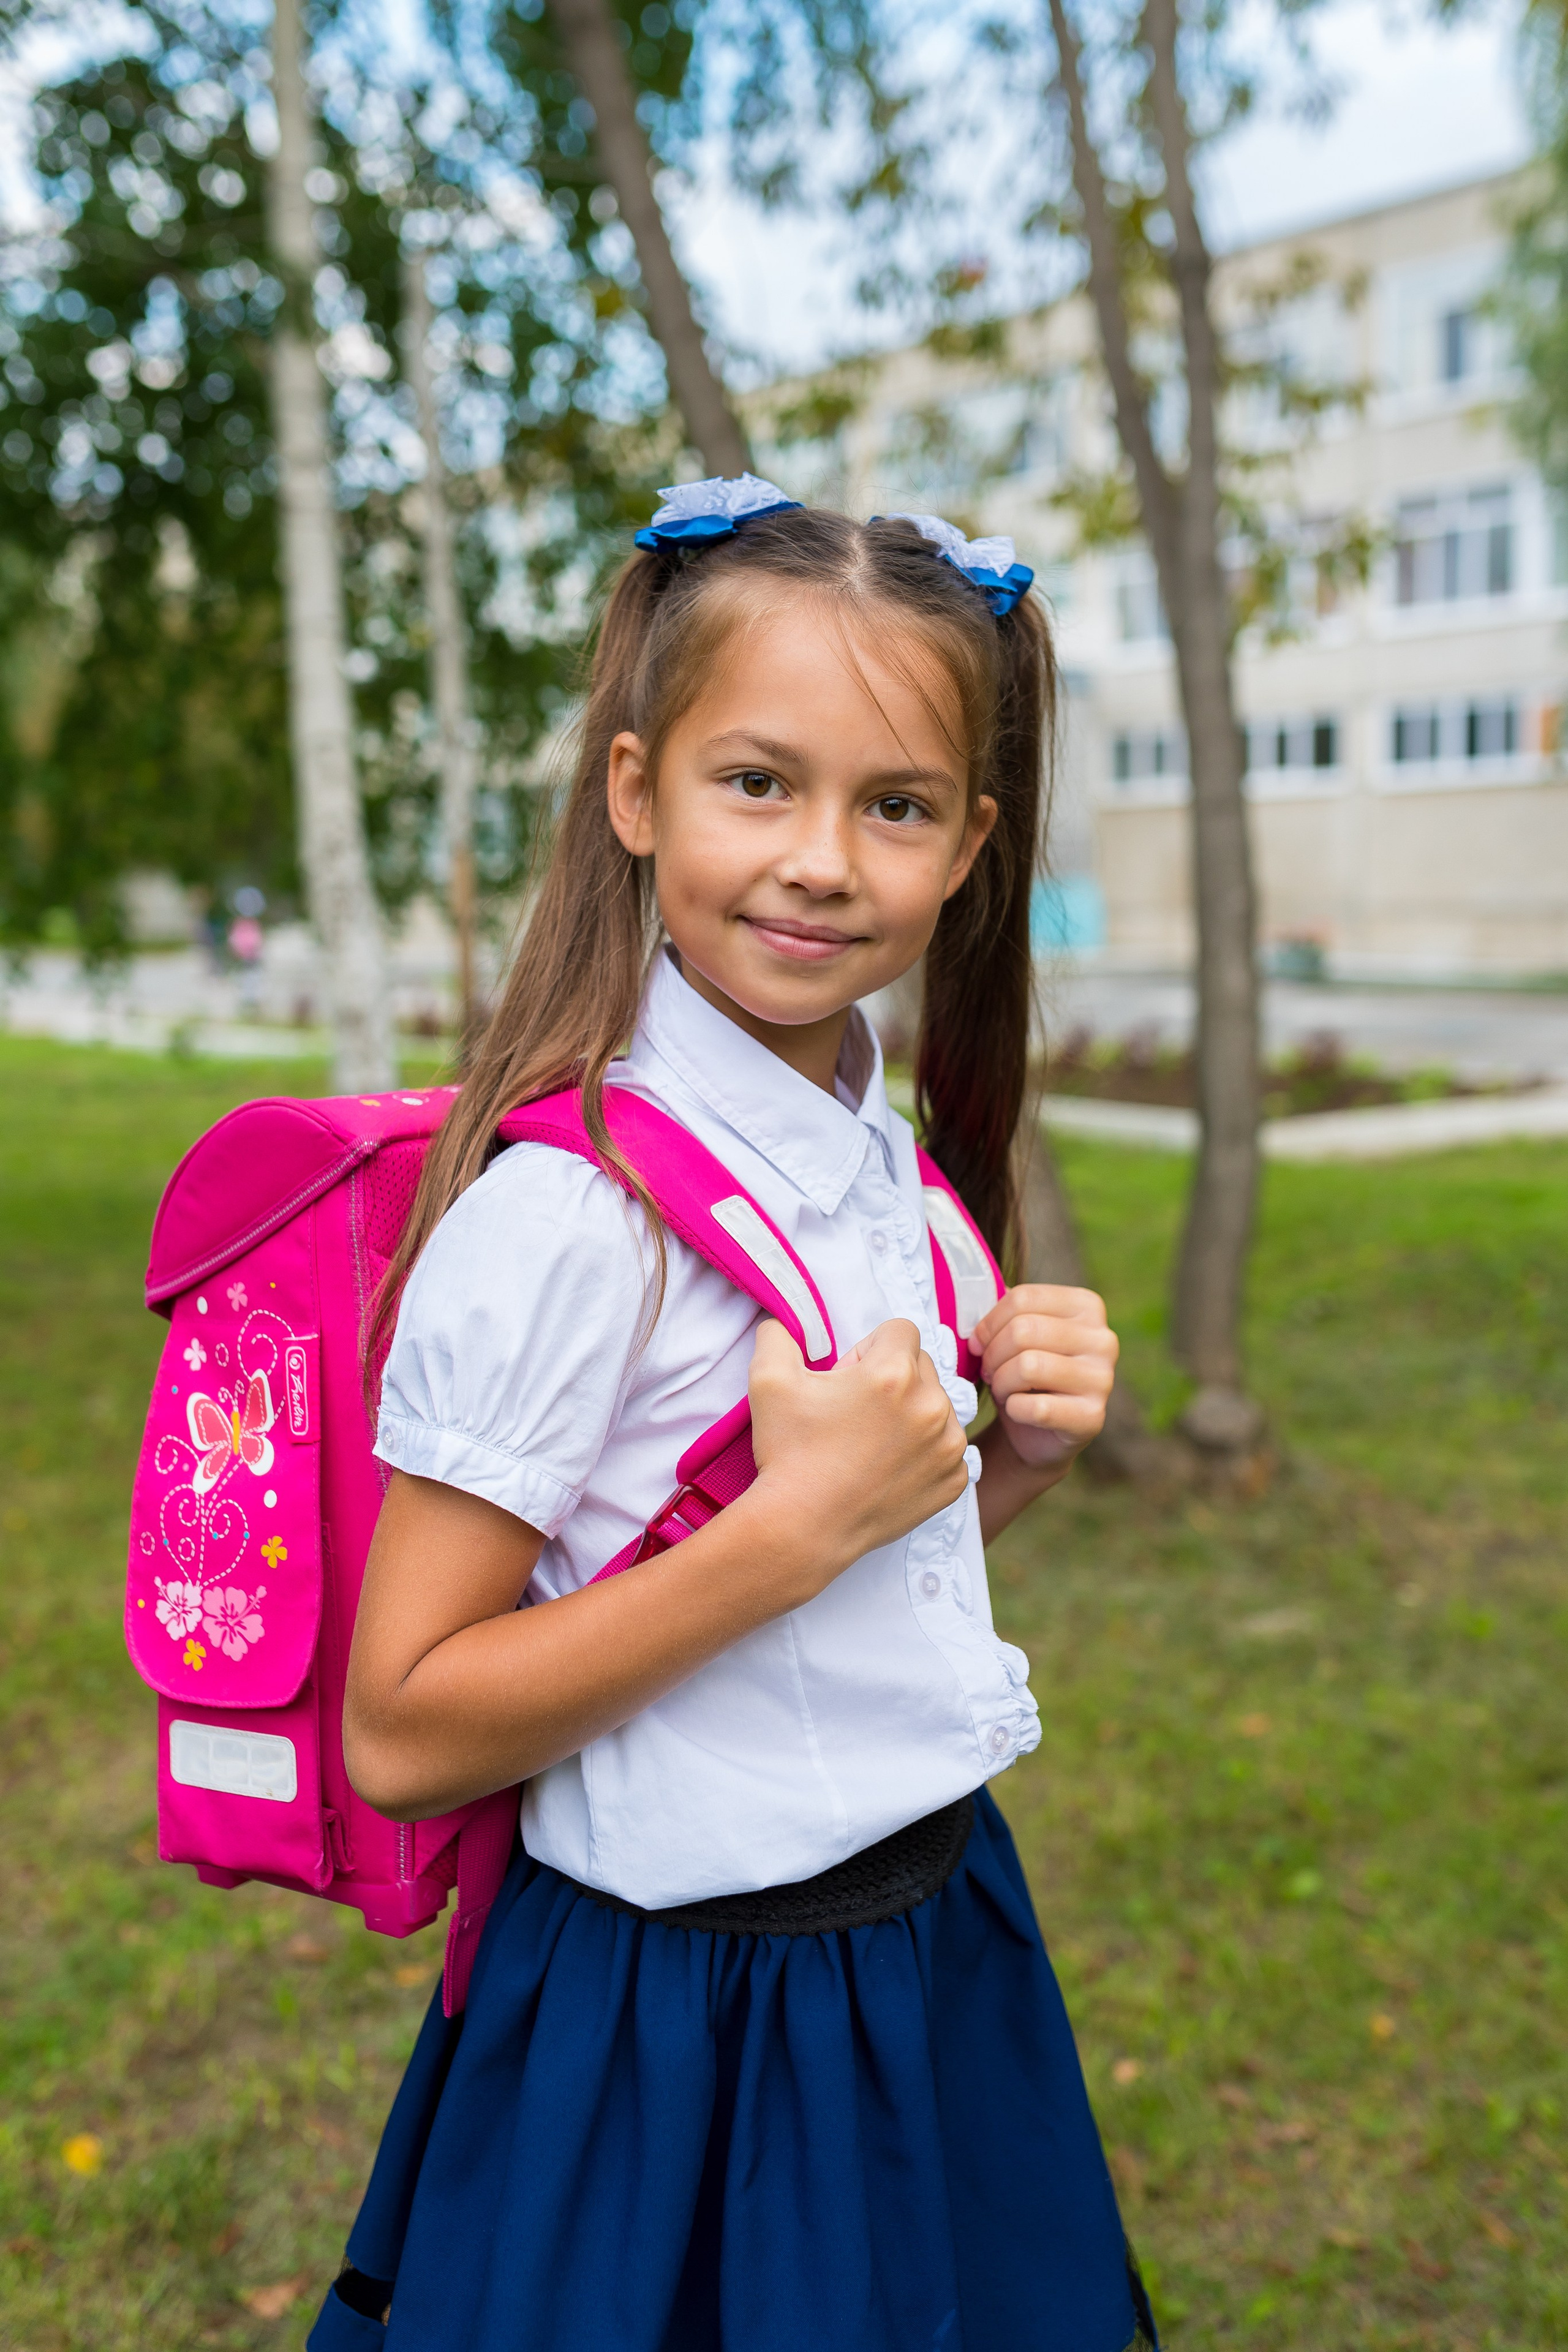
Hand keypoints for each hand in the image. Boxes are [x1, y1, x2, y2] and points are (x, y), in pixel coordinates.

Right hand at [747, 1316, 969, 1596]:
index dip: (869, 1349)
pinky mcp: (953, 1480)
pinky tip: (889, 1467)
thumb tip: (784, 1320)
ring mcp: (949, 1447)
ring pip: (937, 1405)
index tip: (848, 1378)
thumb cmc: (787, 1453)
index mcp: (895, 1373)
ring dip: (911, 1413)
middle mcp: (932, 1405)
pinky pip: (947, 1448)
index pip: (900, 1330)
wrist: (802, 1528)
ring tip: (871, 1442)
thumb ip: (779, 1334)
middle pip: (922, 1365)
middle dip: (893, 1377)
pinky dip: (924, 1452)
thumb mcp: (768, 1380)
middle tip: (855, 1412)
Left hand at [972, 1284, 1118, 1471]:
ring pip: (1028, 1366)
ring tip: (1002, 1389)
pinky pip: (1036, 1408)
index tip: (978, 1343)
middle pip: (1023, 1330)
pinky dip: (1014, 1409)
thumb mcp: (1015, 1334)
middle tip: (989, 1371)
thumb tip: (972, 1309)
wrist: (1039, 1431)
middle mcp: (1103, 1339)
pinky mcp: (1092, 1417)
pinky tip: (1017, 1410)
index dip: (989, 1324)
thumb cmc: (1025, 1373)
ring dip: (1001, 1382)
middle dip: (993, 1355)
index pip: (1024, 1299)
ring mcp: (1103, 1379)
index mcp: (1087, 1307)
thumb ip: (1003, 1315)